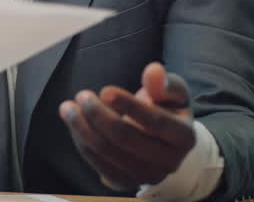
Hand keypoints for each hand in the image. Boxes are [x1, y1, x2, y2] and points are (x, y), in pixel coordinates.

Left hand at [59, 62, 195, 190]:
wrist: (161, 143)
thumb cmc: (165, 110)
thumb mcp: (173, 93)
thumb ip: (164, 82)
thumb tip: (153, 70)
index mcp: (185, 137)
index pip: (156, 122)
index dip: (130, 105)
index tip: (105, 90)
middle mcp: (168, 162)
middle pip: (126, 139)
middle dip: (99, 115)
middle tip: (82, 95)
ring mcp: (145, 176)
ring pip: (107, 153)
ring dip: (82, 128)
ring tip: (68, 107)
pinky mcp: (124, 182)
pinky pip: (97, 164)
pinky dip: (82, 141)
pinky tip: (74, 122)